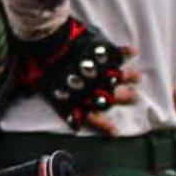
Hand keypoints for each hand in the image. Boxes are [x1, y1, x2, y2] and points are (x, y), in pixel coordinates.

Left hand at [15, 17, 140, 135]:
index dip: (105, 125)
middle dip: (125, 98)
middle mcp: (90, 88)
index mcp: (76, 99)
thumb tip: (37, 99)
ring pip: (117, 78)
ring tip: (138, 78)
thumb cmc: (37, 65)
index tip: (116, 132)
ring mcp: (96, 70)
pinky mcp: (98, 51)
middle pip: (111, 97)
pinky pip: (114, 52)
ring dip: (128, 78)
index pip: (92, 117)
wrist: (44, 43)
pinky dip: (124, 51)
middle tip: (135, 98)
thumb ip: (48, 96)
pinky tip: (133, 51)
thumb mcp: (39, 86)